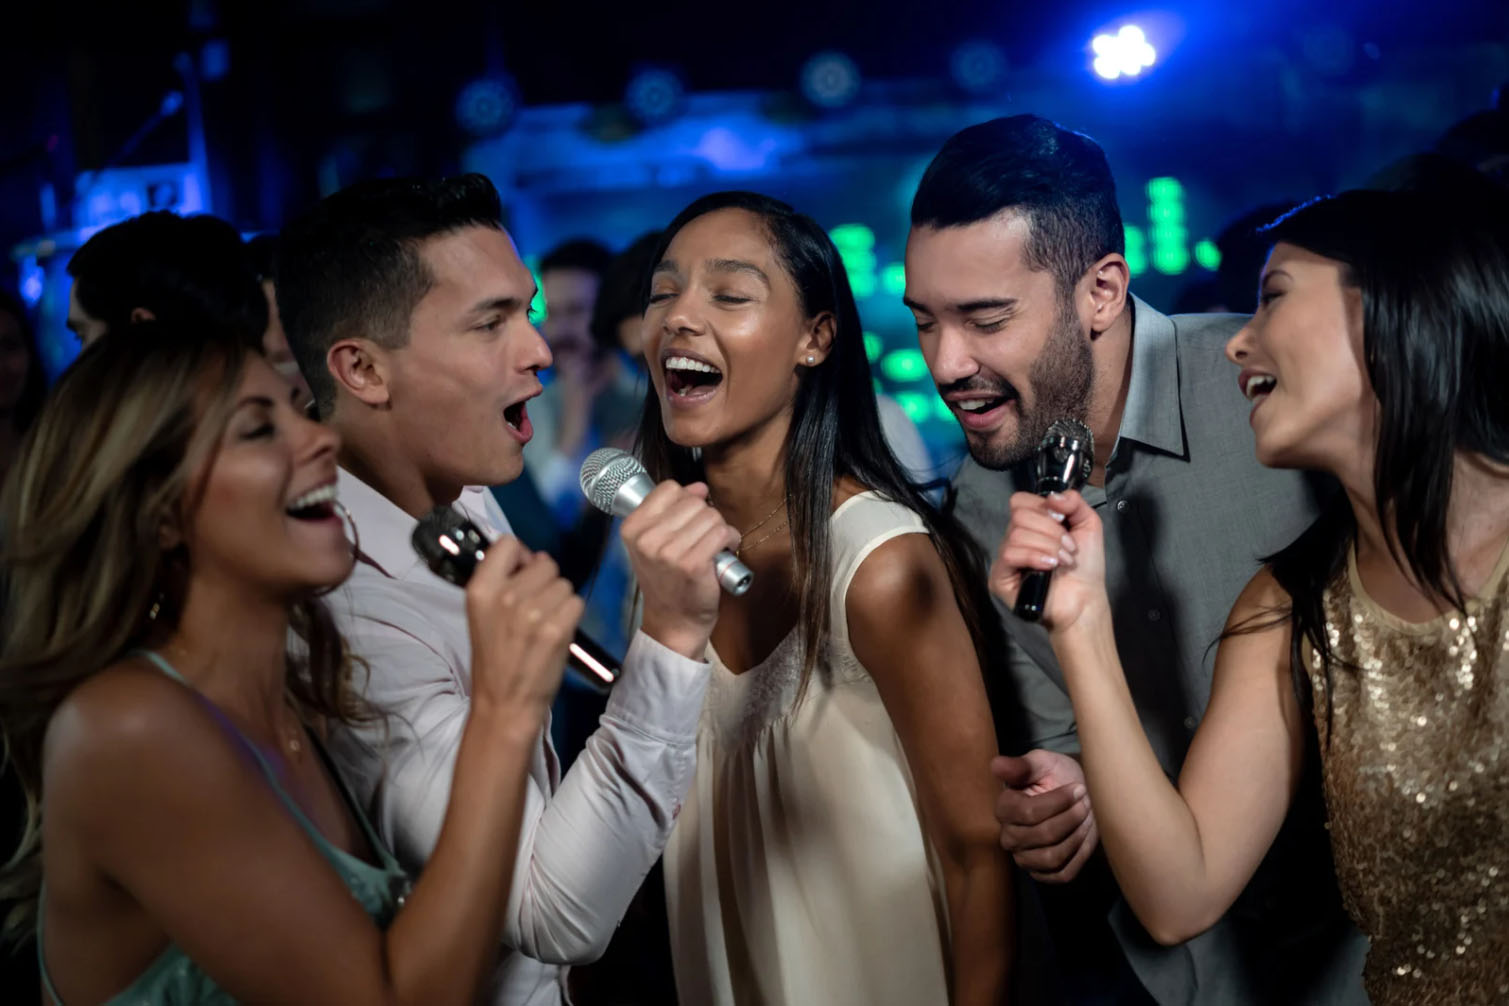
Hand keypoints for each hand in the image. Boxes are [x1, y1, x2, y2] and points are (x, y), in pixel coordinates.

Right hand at [464, 537, 581, 719]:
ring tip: (544, 625)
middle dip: (545, 583)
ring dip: (560, 602)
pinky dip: (571, 617)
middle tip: (535, 610)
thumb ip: (502, 581)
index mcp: (480, 589)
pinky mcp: (556, 628)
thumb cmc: (495, 658)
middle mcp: (505, 595)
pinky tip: (557, 634)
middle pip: (546, 564)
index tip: (522, 577)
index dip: (522, 558)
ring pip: (564, 584)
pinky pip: (576, 603)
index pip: (508, 543)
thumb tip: (536, 558)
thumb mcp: (483, 613)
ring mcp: (532, 612)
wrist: (504, 703)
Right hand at [622, 481, 740, 659]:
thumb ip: (669, 512)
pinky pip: (722, 533)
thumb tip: (698, 488)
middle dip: (706, 516)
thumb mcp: (653, 544)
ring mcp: (669, 552)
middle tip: (703, 537)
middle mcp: (647, 539)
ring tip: (714, 546)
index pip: (668, 489)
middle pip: (694, 501)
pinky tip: (725, 552)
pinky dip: (731, 539)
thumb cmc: (667, 581)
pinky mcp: (693, 564)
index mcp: (632, 528)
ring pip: (711, 516)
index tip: (689, 519)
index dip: (686, 499)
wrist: (673, 621)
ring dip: (720, 529)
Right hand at [989, 490, 1109, 632]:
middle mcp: (1014, 538)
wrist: (1086, 600)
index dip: (1043, 508)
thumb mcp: (1088, 524)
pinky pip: (1009, 554)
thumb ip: (1074, 502)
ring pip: (1017, 534)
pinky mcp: (1000, 577)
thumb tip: (1052, 496)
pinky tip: (1049, 567)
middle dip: (1051, 531)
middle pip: (1020, 515)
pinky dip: (1033, 556)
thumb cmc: (1086, 566)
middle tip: (1069, 549)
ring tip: (1063, 562)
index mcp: (1031, 524)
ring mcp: (1006, 558)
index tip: (1064, 523)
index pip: (1020, 501)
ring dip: (1048, 546)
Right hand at [991, 749, 1098, 882]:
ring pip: (1052, 857)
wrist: (1077, 795)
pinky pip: (1061, 874)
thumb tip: (995, 765)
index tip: (1078, 788)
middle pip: (1043, 835)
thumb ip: (1021, 765)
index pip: (1028, 813)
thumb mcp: (1042, 763)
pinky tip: (1083, 836)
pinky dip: (1078, 856)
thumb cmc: (1057, 775)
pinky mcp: (1043, 873)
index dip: (1058, 802)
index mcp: (1005, 808)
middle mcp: (1009, 836)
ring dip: (1076, 836)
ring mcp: (1025, 857)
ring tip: (1085, 818)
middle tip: (1085, 802)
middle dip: (1071, 818)